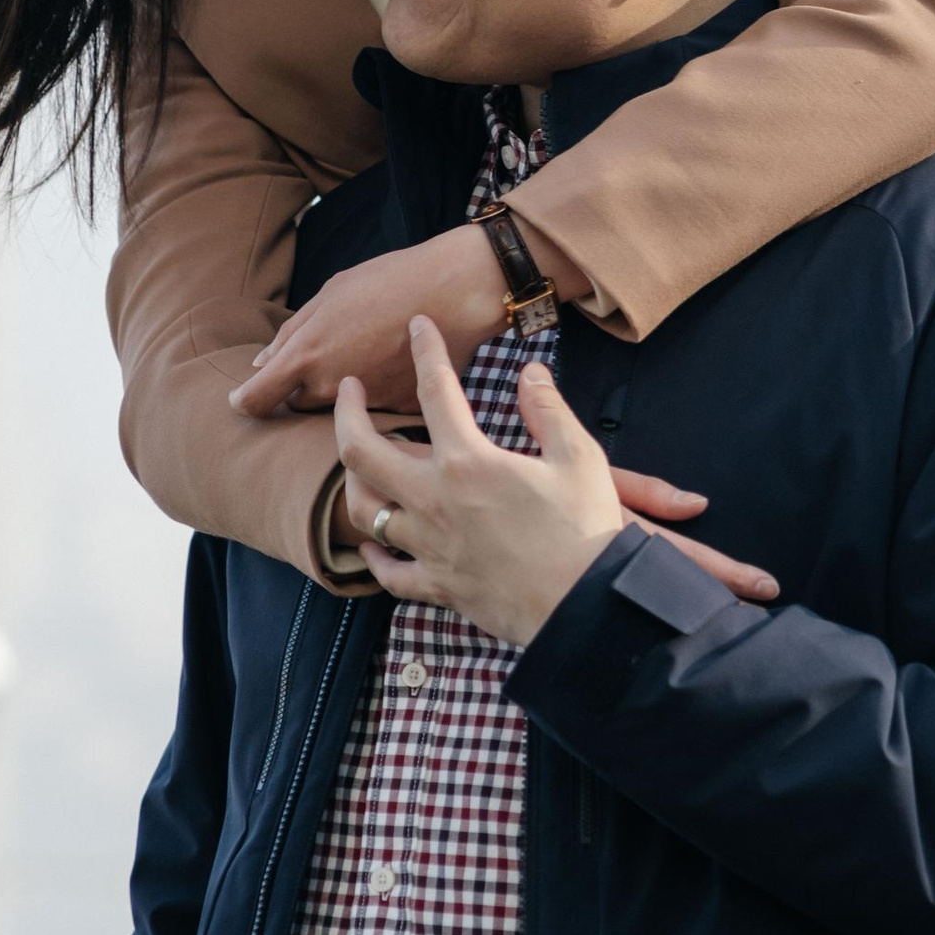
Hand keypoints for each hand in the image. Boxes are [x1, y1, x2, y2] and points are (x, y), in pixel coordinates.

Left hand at [232, 225, 505, 418]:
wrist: (456, 291)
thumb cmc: (389, 281)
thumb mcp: (330, 294)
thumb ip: (291, 333)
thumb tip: (262, 364)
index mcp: (305, 356)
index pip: (255, 400)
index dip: (244, 401)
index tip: (244, 398)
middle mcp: (331, 388)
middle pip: (299, 404)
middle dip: (303, 387)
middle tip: (330, 352)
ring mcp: (367, 403)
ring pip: (339, 410)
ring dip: (343, 390)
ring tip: (370, 350)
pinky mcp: (399, 409)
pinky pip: (376, 408)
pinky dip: (379, 390)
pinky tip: (396, 359)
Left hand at [337, 320, 627, 644]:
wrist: (587, 608)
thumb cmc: (588, 531)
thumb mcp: (579, 457)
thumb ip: (548, 410)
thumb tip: (530, 372)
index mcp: (468, 462)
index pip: (435, 390)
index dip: (425, 350)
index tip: (417, 326)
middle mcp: (434, 502)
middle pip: (361, 450)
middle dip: (346, 411)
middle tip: (347, 389)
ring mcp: (430, 547)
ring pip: (364, 509)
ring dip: (354, 480)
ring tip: (359, 461)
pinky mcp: (438, 586)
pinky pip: (389, 573)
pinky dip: (374, 556)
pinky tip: (372, 543)